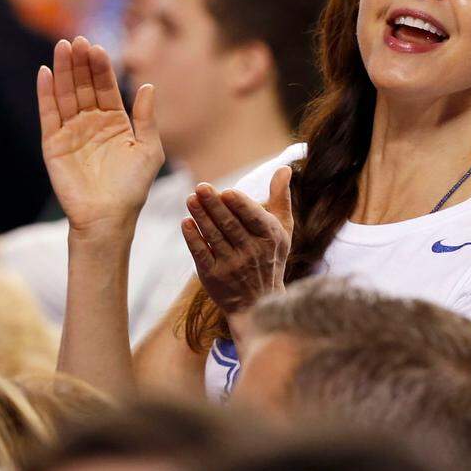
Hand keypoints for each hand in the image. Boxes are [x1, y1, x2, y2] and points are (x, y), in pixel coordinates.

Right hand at [39, 37, 163, 235]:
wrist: (108, 218)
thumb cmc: (132, 188)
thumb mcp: (149, 149)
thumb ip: (146, 118)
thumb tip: (147, 86)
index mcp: (115, 123)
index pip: (106, 88)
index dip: (101, 68)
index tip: (98, 47)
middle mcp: (91, 124)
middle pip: (84, 86)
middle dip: (81, 63)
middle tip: (78, 40)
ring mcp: (71, 132)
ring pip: (65, 95)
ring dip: (63, 71)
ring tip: (62, 47)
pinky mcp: (53, 144)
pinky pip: (48, 115)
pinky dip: (46, 94)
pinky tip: (45, 73)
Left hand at [181, 166, 292, 316]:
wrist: (259, 302)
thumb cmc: (270, 257)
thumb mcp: (283, 229)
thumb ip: (281, 198)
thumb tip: (285, 168)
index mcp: (270, 237)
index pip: (253, 218)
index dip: (240, 205)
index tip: (227, 191)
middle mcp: (252, 252)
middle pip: (230, 225)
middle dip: (214, 205)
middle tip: (200, 187)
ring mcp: (232, 265)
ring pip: (214, 237)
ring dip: (201, 217)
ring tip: (190, 199)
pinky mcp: (213, 276)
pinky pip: (201, 254)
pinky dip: (193, 238)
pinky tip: (186, 223)